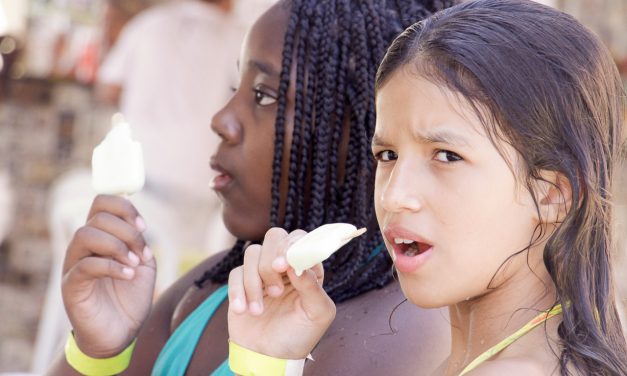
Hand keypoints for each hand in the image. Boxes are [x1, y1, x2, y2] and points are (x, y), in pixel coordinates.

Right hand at [61, 195, 155, 356]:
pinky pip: (85, 265)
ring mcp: (74, 264)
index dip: (124, 207)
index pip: (101, 203)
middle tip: (143, 253)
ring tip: (134, 264)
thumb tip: (137, 225)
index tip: (144, 226)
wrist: (120, 333)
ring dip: (116, 246)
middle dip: (127, 231)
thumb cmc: (130, 297)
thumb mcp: (143, 264)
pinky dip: (111, 267)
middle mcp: (83, 247)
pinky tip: (128, 276)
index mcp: (101, 237)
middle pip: (97, 218)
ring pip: (85, 235)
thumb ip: (141, 242)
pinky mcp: (71, 285)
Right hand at [227, 228, 335, 359]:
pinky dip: (238, 292)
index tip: (284, 265)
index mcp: (308, 267)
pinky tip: (244, 311)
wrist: (269, 356)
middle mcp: (285, 264)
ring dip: (254, 282)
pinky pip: (235, 272)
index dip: (292, 246)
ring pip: (252, 253)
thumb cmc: (299, 335)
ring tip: (260, 310)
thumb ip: (312, 286)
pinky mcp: (241, 281)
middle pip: (275, 236)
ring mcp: (262, 271)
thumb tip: (297, 263)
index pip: (301, 239)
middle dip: (270, 261)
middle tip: (275, 290)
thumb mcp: (317, 314)